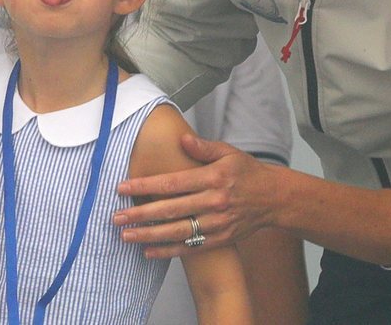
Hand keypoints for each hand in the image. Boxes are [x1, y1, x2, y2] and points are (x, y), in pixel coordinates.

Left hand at [113, 134, 276, 258]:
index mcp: (213, 178)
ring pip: (177, 232)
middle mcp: (214, 202)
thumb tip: (181, 139)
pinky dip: (168, 251)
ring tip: (125, 235)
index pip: (173, 183)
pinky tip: (148, 251)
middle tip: (116, 216)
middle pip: (170, 209)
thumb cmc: (247, 172)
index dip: (146, 186)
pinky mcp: (221, 239)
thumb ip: (203, 148)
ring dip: (149, 235)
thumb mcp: (229, 153)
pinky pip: (190, 247)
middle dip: (140, 213)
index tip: (123, 187)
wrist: (274, 199)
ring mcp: (217, 223)